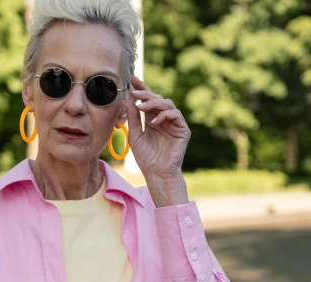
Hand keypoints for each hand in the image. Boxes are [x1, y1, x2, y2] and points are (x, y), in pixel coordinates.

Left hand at [123, 76, 189, 206]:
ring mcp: (174, 124)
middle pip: (158, 99)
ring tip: (142, 107)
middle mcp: (164, 120)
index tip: (133, 79)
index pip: (148, 100)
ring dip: (154, 103)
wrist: (157, 173)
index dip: (142, 89)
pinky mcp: (183, 130)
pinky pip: (176, 115)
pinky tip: (154, 121)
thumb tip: (128, 100)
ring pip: (167, 104)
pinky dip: (165, 115)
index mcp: (153, 120)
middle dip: (146, 94)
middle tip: (135, 92)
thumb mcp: (135, 135)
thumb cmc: (146, 158)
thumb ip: (133, 118)